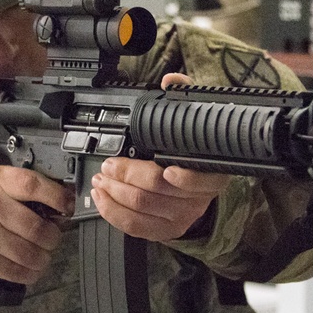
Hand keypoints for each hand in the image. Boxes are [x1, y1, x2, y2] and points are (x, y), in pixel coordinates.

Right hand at [0, 166, 73, 284]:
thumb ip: (26, 192)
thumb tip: (66, 201)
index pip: (33, 185)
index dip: (57, 197)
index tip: (68, 206)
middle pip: (37, 227)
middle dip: (53, 238)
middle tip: (52, 239)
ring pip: (29, 253)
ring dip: (43, 259)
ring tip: (41, 255)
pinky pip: (16, 271)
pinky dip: (30, 273)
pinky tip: (29, 268)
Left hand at [91, 65, 229, 241]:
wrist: (198, 186)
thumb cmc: (191, 153)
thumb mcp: (193, 124)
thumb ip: (184, 98)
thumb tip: (171, 81)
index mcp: (212, 173)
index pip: (199, 180)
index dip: (183, 177)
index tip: (165, 169)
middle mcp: (198, 198)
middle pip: (158, 191)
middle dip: (127, 176)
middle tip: (109, 165)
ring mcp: (182, 217)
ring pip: (142, 208)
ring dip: (114, 193)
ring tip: (100, 178)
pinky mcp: (164, 231)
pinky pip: (134, 227)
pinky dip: (113, 212)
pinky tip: (102, 197)